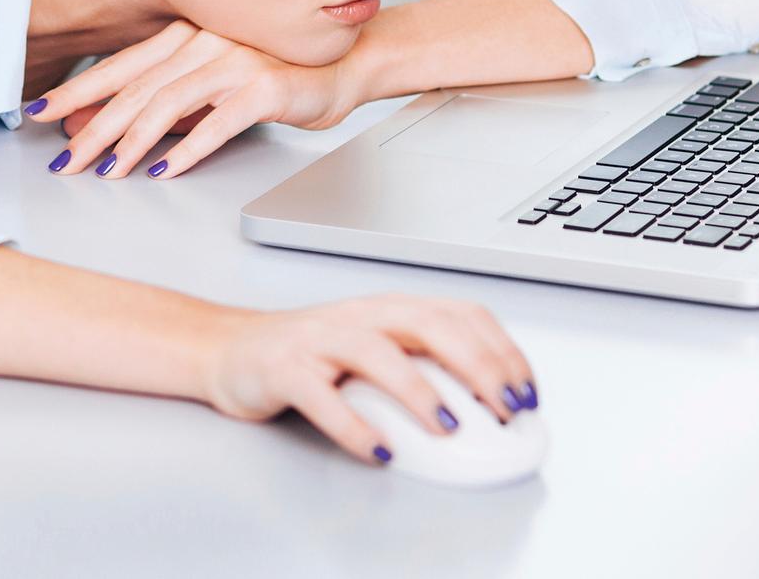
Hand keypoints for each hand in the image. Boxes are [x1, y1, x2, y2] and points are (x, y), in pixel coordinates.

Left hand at [24, 20, 363, 178]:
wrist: (344, 66)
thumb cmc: (276, 76)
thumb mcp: (208, 89)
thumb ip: (159, 105)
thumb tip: (96, 126)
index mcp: (187, 36)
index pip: (120, 66)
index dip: (76, 91)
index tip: (39, 112)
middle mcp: (205, 42)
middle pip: (135, 88)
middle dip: (94, 127)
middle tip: (65, 161)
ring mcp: (234, 61)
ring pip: (168, 102)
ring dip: (132, 141)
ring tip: (108, 171)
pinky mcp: (263, 87)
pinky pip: (217, 121)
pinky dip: (187, 147)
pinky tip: (165, 169)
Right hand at [201, 292, 539, 464]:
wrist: (231, 350)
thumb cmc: (312, 355)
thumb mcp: (376, 349)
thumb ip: (423, 365)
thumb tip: (490, 402)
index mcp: (391, 308)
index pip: (461, 314)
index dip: (501, 349)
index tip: (527, 391)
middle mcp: (361, 315)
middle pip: (429, 325)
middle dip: (476, 365)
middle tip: (504, 408)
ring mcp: (320, 339)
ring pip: (377, 352)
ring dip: (419, 391)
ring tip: (447, 429)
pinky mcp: (284, 369)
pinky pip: (321, 395)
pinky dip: (353, 426)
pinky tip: (378, 450)